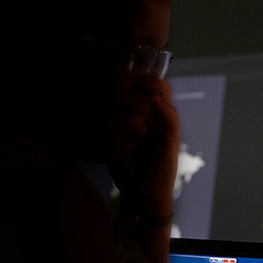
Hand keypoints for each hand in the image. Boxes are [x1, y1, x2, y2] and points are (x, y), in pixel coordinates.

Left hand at [108, 75, 179, 217]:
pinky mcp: (172, 136)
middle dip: (142, 75)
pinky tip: (145, 107)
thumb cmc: (126, 168)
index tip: (117, 67)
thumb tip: (89, 102)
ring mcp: (165, 124)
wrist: (141, 194)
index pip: (142, 84)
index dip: (133, 74)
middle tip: (127, 71)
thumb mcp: (112, 140)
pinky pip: (170, 115)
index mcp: (144, 114)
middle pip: (155, 83)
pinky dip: (159, 107)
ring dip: (151, 86)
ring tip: (137, 85)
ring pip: (164, 93)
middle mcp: (156, 115)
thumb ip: (108, 122)